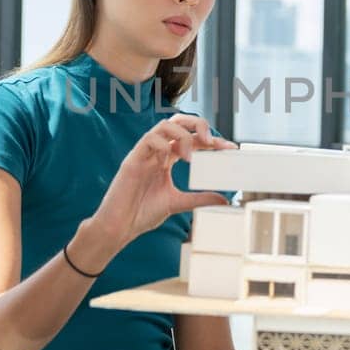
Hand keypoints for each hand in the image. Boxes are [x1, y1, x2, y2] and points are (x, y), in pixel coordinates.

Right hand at [89, 116, 233, 248]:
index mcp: (167, 158)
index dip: (212, 140)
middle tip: (213, 142)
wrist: (119, 227)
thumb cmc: (142, 213)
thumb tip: (225, 198)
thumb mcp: (177, 203)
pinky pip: (148, 140)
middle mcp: (157, 151)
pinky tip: (169, 160)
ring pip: (164, 126)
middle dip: (198, 125)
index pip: (192, 139)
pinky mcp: (132, 160)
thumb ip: (200, 198)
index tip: (231, 148)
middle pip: (178, 122)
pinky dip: (163, 145)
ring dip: (183, 136)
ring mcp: (144, 154)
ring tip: (192, 156)